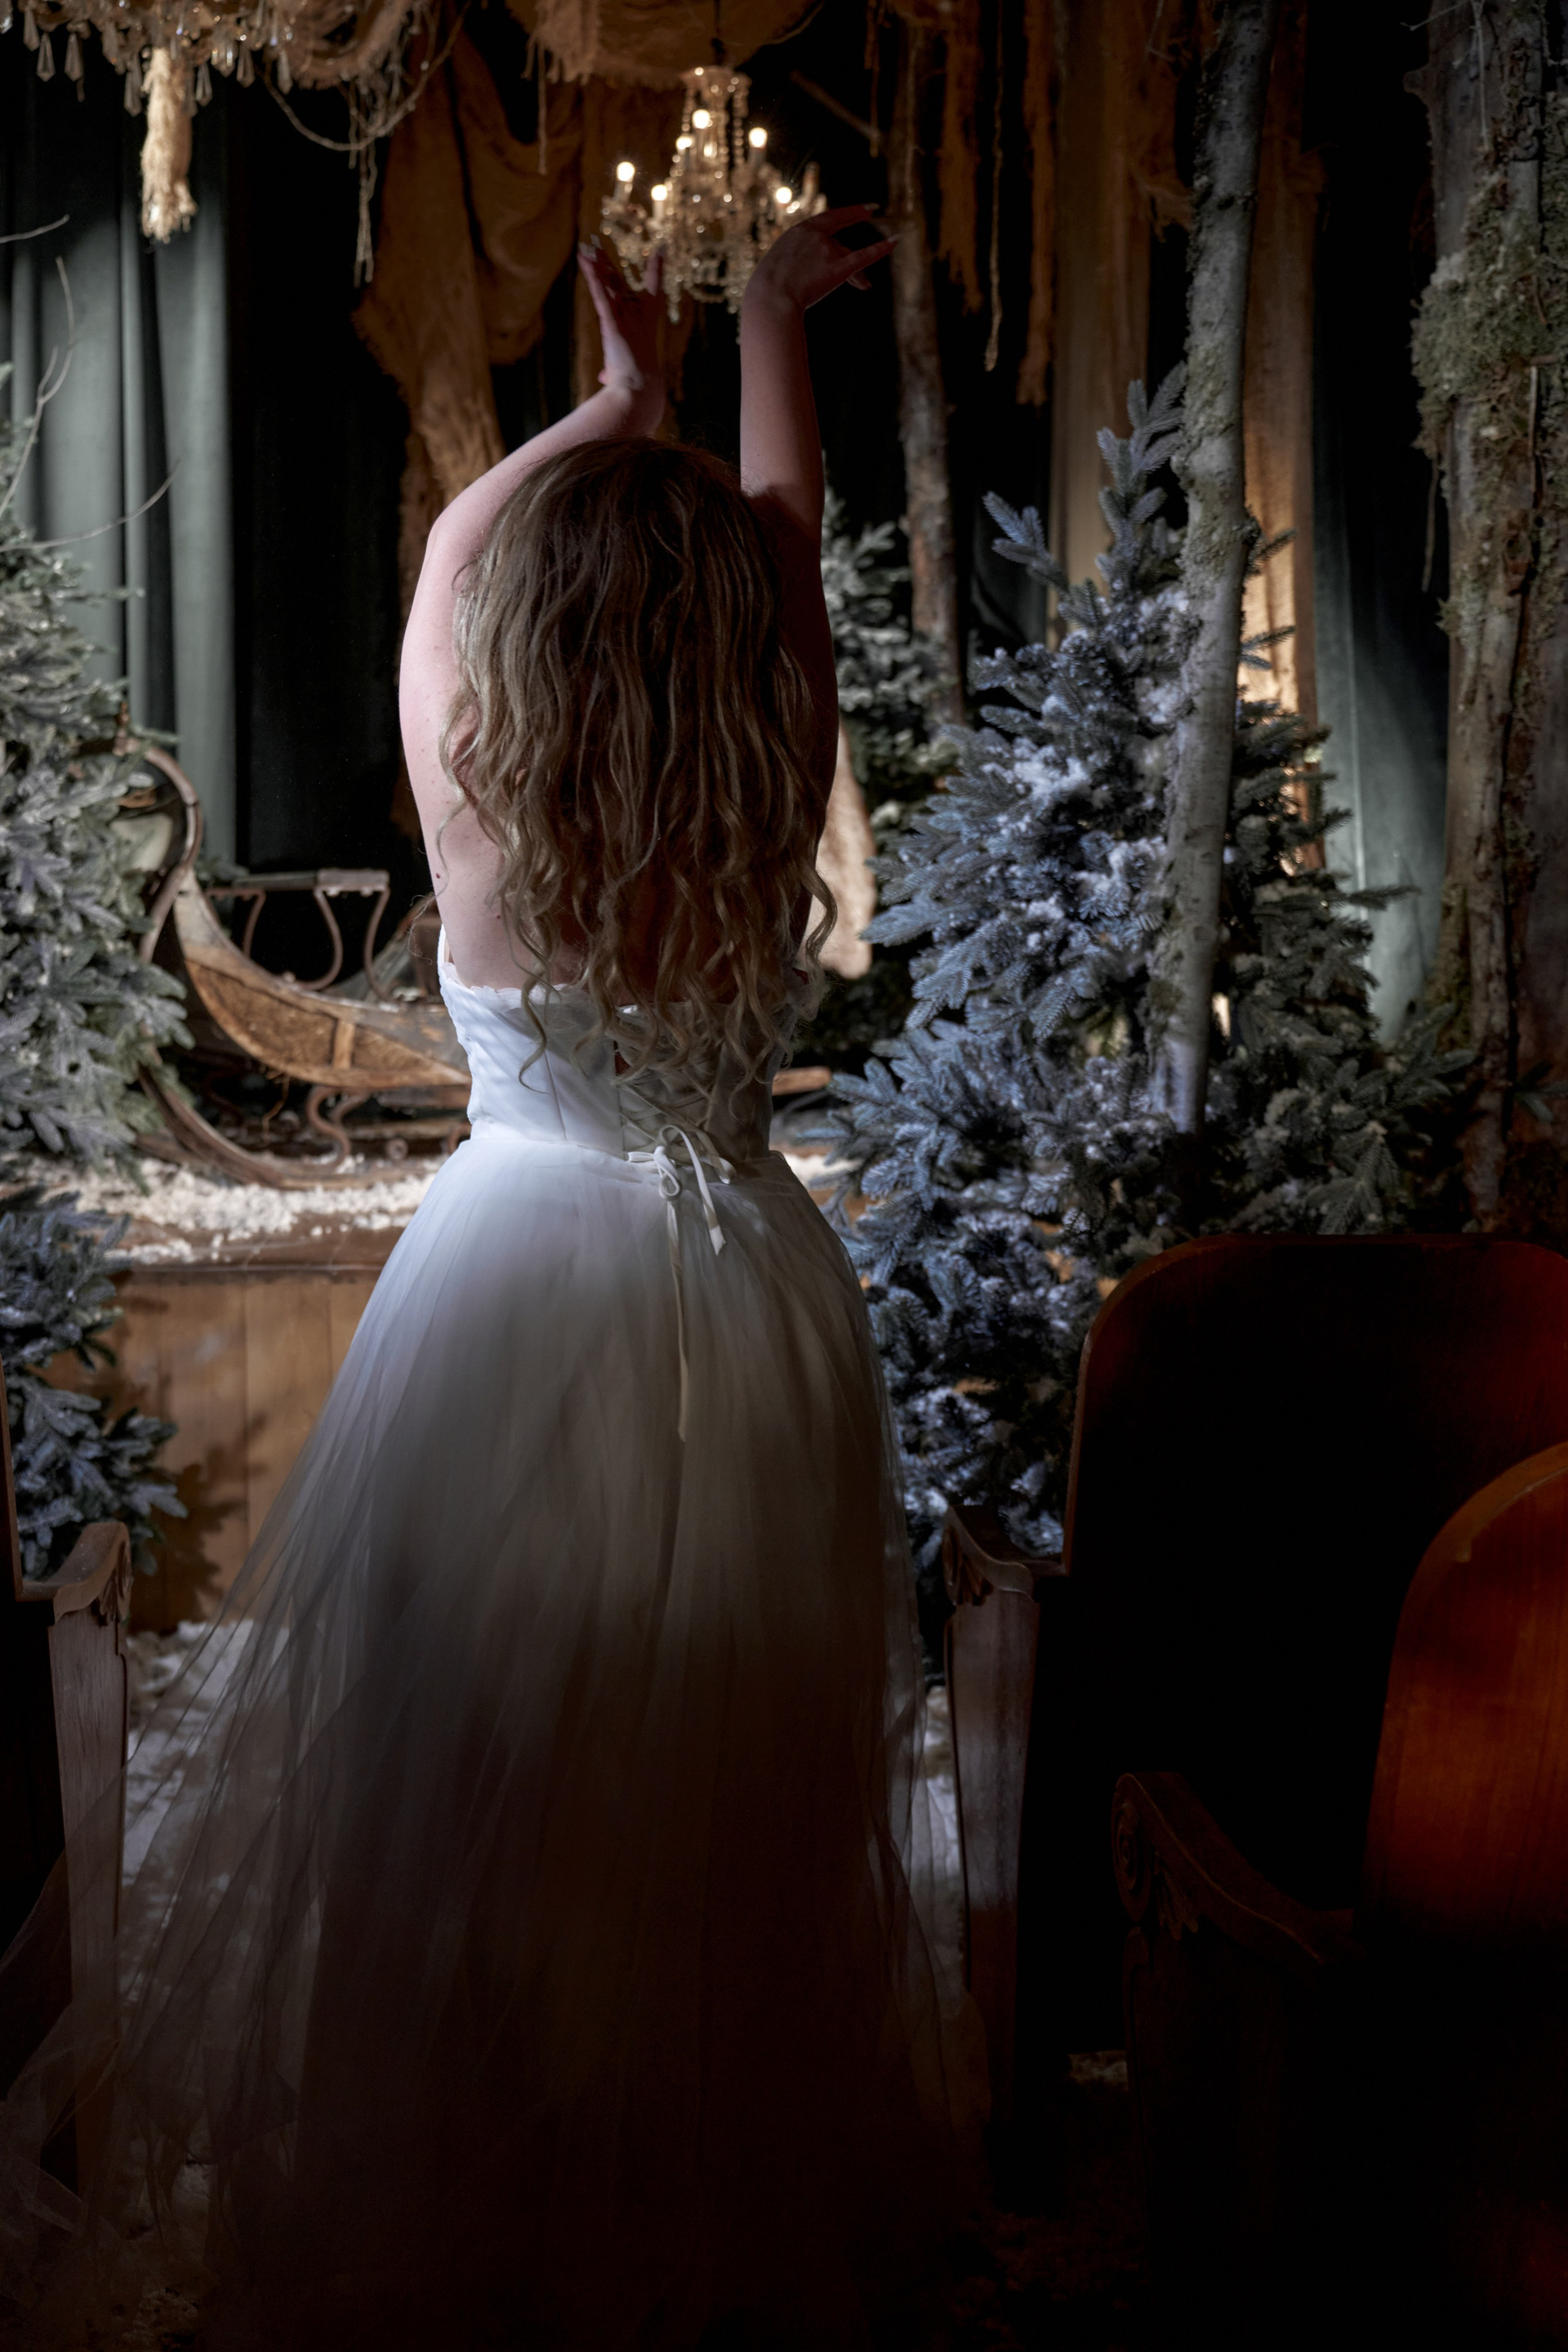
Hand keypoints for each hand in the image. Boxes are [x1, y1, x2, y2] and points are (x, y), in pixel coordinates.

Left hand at [578, 240, 665, 413]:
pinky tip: (586, 262)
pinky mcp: (612, 325)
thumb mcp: (624, 375)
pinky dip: (593, 278)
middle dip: (608, 266)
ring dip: (598, 267)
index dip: (656, 272)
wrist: (639, 394)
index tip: (660, 251)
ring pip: (610, 287)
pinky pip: (601, 297)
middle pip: (621, 285)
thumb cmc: (638, 388)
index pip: (652, 294)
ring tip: (588, 248)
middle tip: (598, 248)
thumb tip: (605, 377)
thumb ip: (613, 371)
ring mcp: (626, 320)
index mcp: (645, 327)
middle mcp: (637, 319)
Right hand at [744, 206, 895, 312]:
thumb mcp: (780, 266)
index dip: (849, 213)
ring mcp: (827, 251)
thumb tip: (812, 272)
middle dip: (848, 248)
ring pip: (848, 257)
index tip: (866, 209)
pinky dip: (880, 249)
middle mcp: (815, 237)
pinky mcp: (837, 269)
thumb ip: (797, 262)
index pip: (828, 219)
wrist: (770, 298)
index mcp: (799, 232)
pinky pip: (863, 257)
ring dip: (856, 274)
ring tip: (863, 286)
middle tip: (871, 214)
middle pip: (839, 244)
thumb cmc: (768, 289)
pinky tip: (895, 242)